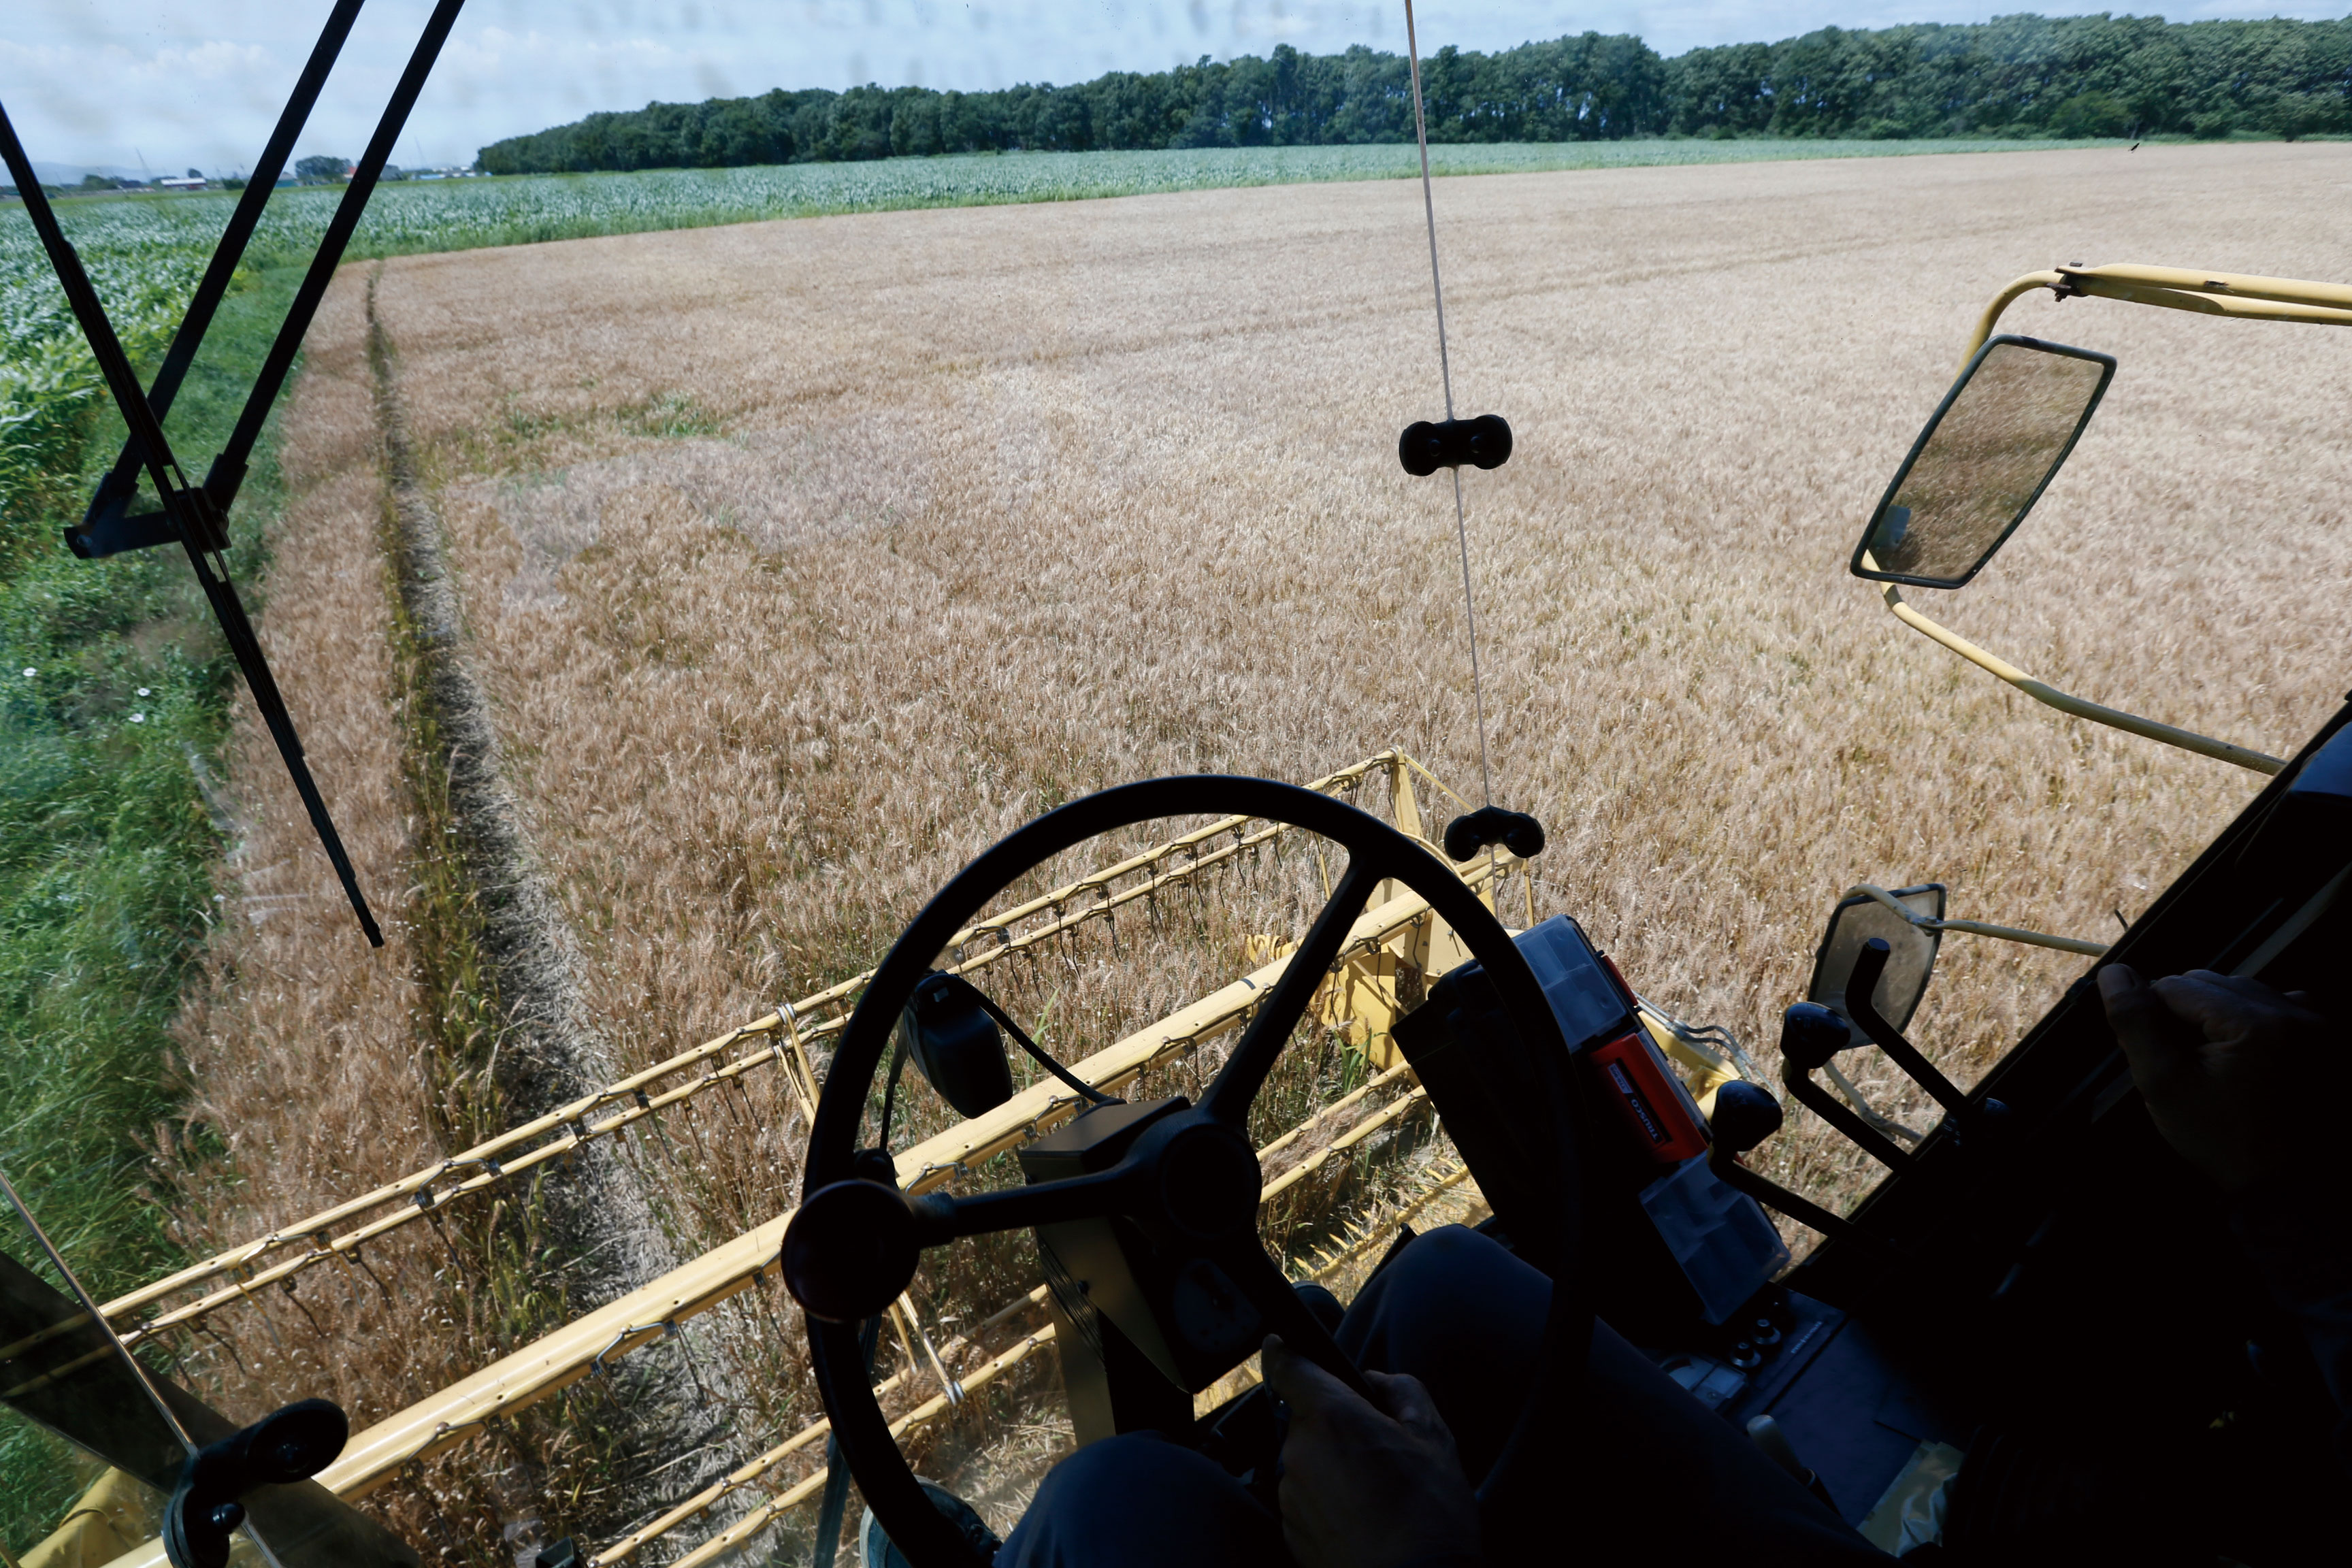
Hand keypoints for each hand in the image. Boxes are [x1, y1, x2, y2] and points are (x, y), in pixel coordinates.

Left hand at [1261, 1334, 1480, 1567]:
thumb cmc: (1429, 1515)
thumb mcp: (1434, 1438)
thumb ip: (1402, 1391)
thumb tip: (1378, 1382)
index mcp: (1331, 1417)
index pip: (1287, 1366)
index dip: (1286, 1352)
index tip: (1284, 1345)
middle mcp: (1298, 1453)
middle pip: (1308, 1421)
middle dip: (1337, 1427)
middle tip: (1380, 1451)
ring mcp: (1290, 1497)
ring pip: (1309, 1463)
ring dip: (1334, 1468)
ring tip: (1378, 1495)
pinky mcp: (1290, 1533)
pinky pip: (1307, 1501)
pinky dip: (1331, 1504)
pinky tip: (1366, 1520)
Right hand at [2097, 965, 2325, 1194]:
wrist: (2285, 1181)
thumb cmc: (2222, 1138)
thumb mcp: (2164, 1084)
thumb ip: (2135, 1023)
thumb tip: (2113, 972)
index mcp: (2256, 1022)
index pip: (2175, 986)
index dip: (2154, 1020)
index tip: (2161, 1060)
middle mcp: (2293, 1011)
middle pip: (2209, 983)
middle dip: (2185, 1015)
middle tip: (2185, 1063)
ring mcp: (2314, 1021)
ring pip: (2237, 990)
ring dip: (2215, 1016)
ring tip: (2213, 1062)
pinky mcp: (2322, 1033)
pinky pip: (2269, 1003)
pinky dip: (2248, 1020)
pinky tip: (2244, 1055)